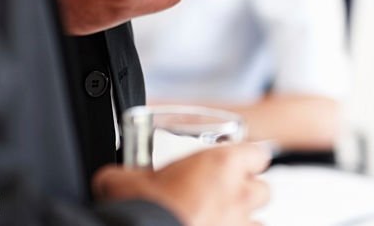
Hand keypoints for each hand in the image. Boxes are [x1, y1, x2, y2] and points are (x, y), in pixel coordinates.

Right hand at [93, 144, 269, 225]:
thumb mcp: (124, 181)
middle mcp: (238, 196)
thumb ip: (128, 173)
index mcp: (222, 166)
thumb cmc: (142, 211)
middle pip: (263, 189)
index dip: (246, 160)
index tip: (234, 165)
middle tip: (224, 197)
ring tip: (221, 222)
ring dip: (244, 220)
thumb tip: (110, 177)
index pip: (257, 154)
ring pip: (260, 221)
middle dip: (247, 193)